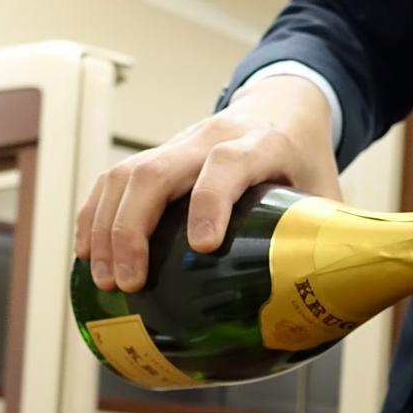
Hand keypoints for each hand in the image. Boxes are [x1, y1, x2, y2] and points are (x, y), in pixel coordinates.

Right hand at [73, 75, 341, 292]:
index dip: (210, 201)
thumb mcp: (326, 195)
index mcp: (262, 144)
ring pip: (126, 175)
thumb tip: (322, 306)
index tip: (202, 247)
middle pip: (157, 170)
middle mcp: (210, 138)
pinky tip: (87, 255)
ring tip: (103, 279)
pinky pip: (113, 180)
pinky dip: (95, 216)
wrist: (282, 107)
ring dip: (106, 228)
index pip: (226, 163)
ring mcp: (177, 144)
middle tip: (129, 283)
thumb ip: (322, 241)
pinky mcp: (157, 156)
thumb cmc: (304, 160)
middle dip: (134, 229)